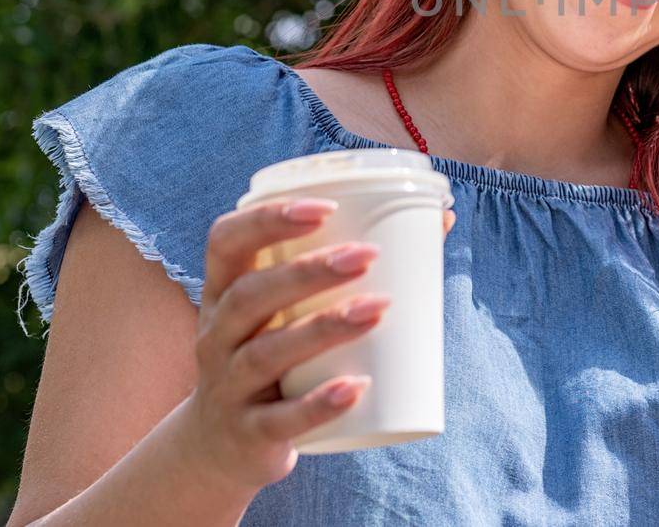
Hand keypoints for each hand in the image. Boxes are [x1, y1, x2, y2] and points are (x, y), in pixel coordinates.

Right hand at [180, 199, 457, 491]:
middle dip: (309, 272)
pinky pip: (280, 419)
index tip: (326, 208)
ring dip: (324, 328)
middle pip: (250, 295)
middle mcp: (217, 336)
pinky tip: (356, 388)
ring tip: (379, 309)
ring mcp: (228, 388)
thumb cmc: (276, 357)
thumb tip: (441, 220)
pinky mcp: (249, 434)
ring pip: (266, 354)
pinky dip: (319, 404)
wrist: (223, 450)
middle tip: (368, 255)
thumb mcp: (288, 313)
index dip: (268, 219)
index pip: (225, 241)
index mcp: (223, 293)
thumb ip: (347, 268)